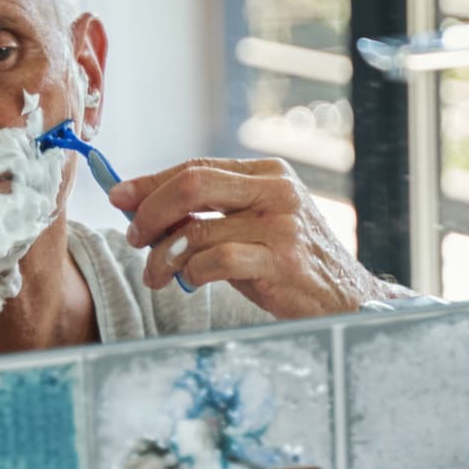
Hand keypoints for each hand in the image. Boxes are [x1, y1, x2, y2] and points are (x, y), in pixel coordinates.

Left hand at [109, 157, 417, 317]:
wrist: (349, 301)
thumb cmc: (292, 266)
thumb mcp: (254, 227)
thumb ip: (210, 213)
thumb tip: (141, 205)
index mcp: (268, 174)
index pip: (196, 167)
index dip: (151, 182)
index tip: (119, 198)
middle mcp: (277, 191)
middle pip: (193, 183)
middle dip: (151, 211)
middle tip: (136, 238)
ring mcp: (282, 225)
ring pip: (198, 228)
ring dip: (164, 255)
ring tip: (158, 274)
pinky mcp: (281, 261)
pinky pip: (217, 260)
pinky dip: (193, 272)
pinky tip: (190, 282)